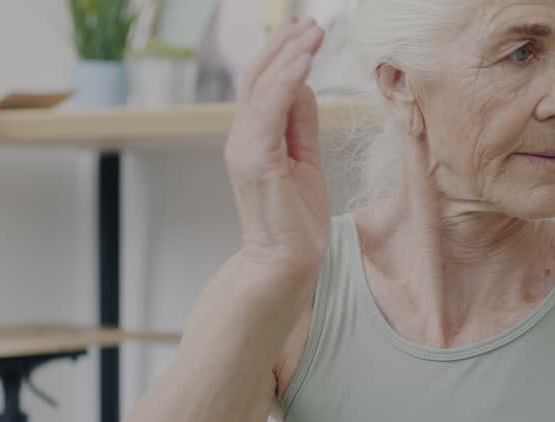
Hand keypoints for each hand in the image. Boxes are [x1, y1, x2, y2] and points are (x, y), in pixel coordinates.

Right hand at [225, 17, 328, 274]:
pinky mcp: (254, 160)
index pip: (262, 85)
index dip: (282, 54)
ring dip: (289, 55)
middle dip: (283, 45)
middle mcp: (241, 138)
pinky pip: (269, 110)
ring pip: (262, 88)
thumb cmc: (297, 221)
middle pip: (256, 77)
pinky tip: (304, 61)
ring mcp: (244, 148)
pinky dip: (286, 81)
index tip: (305, 30)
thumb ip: (301, 123)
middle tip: (310, 22)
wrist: (287, 264)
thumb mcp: (305, 159)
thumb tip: (304, 86)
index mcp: (253, 138)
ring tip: (313, 33)